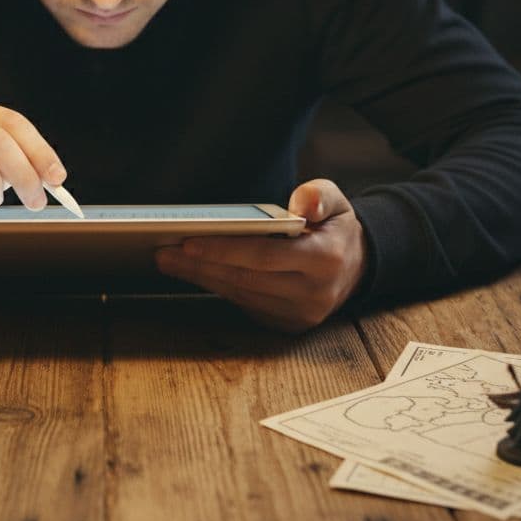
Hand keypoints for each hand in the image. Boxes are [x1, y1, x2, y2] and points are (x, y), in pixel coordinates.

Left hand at [154, 179, 367, 332]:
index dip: (225, 250)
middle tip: (163, 252)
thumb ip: (318, 195)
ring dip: (201, 277)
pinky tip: (194, 272)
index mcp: (325, 260)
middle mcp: (313, 293)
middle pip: (244, 279)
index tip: (189, 242)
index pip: (264, 256)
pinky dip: (217, 288)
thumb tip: (299, 204)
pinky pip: (245, 305)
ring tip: (170, 260)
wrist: (356, 267)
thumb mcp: (337, 201)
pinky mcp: (288, 325)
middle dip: (200, 265)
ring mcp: (300, 314)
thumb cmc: (336, 227)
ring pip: (240, 294)